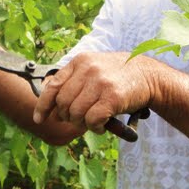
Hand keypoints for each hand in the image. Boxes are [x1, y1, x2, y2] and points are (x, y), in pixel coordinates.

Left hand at [33, 52, 153, 134]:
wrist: (148, 74)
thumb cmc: (118, 75)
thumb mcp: (94, 68)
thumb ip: (74, 80)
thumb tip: (52, 105)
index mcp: (80, 61)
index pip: (53, 86)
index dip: (43, 105)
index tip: (39, 119)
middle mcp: (88, 69)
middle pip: (63, 103)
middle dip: (68, 116)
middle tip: (78, 119)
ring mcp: (100, 83)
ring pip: (76, 113)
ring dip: (82, 123)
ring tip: (92, 122)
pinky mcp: (112, 97)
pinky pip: (92, 120)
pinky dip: (95, 127)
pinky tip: (101, 125)